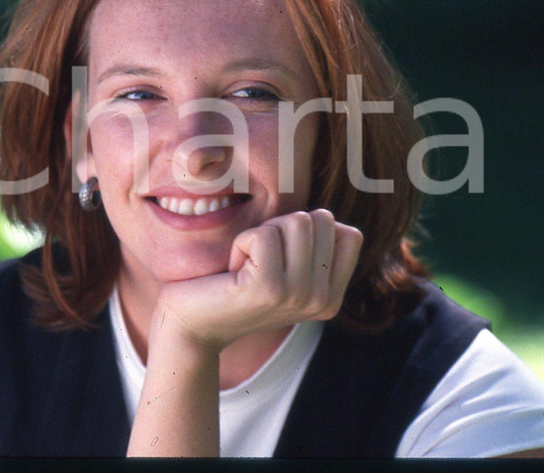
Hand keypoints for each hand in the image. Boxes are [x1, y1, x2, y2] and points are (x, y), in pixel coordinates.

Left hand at [152, 209, 362, 352]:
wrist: (193, 324)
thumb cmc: (237, 284)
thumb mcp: (286, 269)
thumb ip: (313, 246)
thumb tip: (326, 218)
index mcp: (332, 297)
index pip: (349, 235)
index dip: (310, 232)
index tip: (282, 258)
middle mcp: (323, 300)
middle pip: (322, 221)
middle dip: (283, 229)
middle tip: (260, 261)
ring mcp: (299, 296)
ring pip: (296, 221)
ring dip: (262, 234)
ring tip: (247, 266)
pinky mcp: (269, 289)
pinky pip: (262, 235)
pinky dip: (241, 244)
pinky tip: (233, 272)